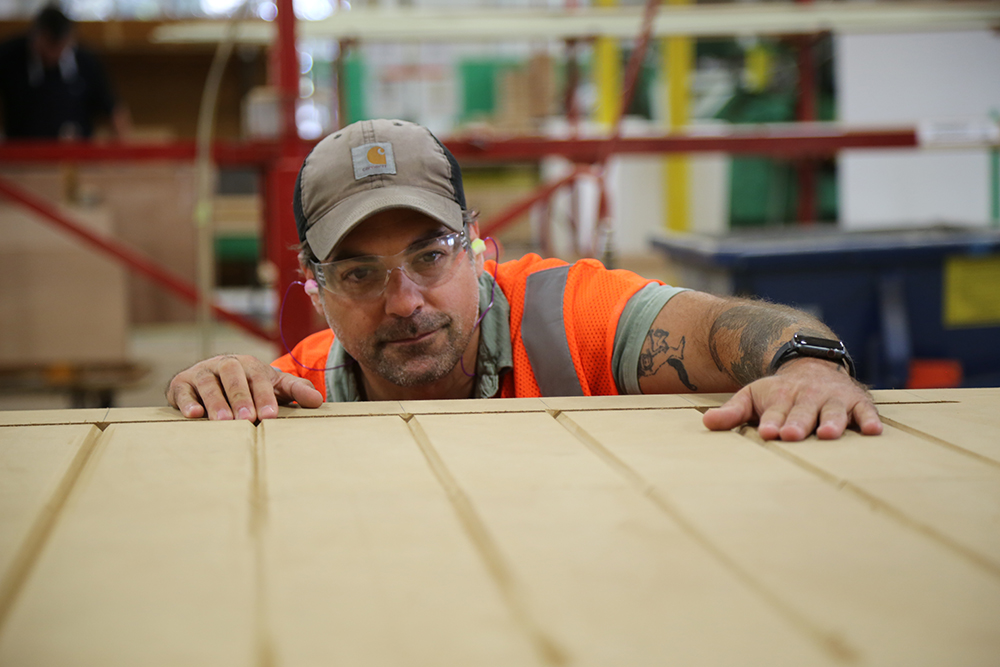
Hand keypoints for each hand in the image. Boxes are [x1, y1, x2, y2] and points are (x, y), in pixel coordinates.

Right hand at [166, 354, 323, 420]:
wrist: (215, 378)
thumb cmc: (250, 386)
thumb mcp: (274, 385)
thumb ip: (296, 390)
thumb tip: (318, 401)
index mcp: (248, 364)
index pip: (258, 378)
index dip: (264, 396)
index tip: (270, 416)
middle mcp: (224, 364)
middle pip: (232, 376)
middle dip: (240, 398)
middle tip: (248, 419)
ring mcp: (201, 372)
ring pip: (208, 383)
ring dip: (216, 402)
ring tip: (223, 422)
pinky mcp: (181, 384)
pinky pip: (182, 391)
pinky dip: (186, 402)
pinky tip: (194, 415)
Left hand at [702, 357, 882, 440]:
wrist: (811, 364)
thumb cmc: (778, 392)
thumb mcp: (752, 396)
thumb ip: (732, 412)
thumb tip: (706, 424)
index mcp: (781, 397)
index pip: (775, 411)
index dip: (772, 421)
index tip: (767, 431)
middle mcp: (808, 397)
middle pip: (802, 412)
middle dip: (797, 423)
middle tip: (791, 434)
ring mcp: (833, 399)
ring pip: (833, 412)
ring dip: (831, 422)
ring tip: (828, 434)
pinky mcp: (857, 402)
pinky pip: (865, 410)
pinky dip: (869, 419)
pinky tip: (872, 431)